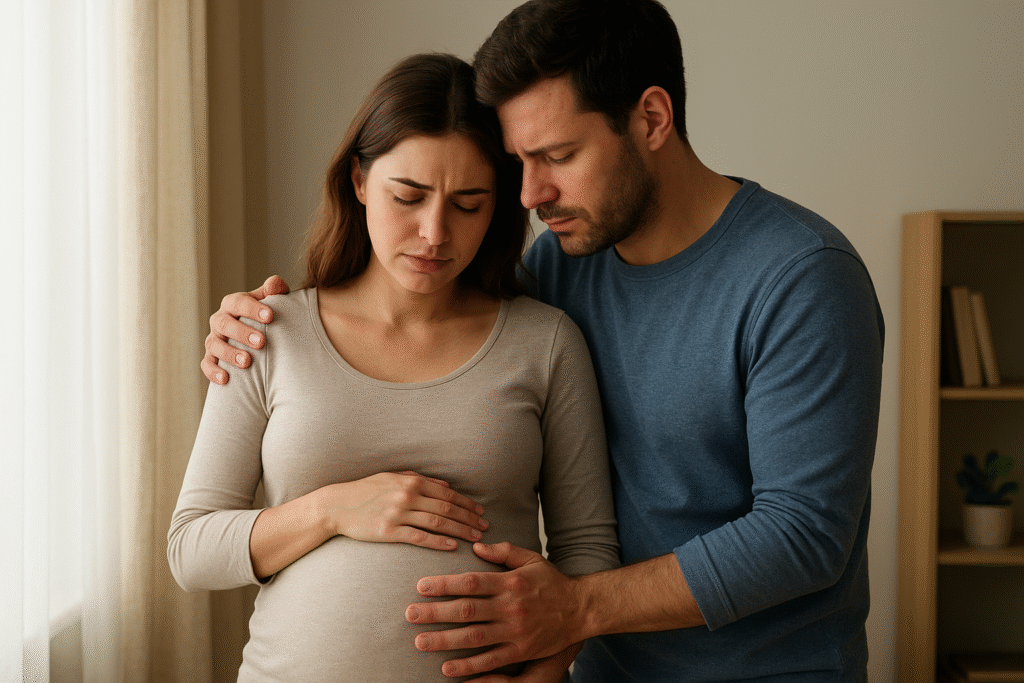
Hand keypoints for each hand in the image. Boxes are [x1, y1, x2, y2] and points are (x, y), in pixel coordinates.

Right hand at [203, 275, 289, 383]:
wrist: (257, 339)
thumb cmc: (266, 318)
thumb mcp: (270, 303)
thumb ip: (274, 292)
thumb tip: (277, 283)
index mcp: (233, 304)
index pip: (238, 302)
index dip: (252, 308)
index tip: (270, 316)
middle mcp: (220, 320)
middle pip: (224, 324)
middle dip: (242, 332)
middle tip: (262, 342)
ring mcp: (214, 340)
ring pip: (214, 345)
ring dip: (229, 353)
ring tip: (247, 362)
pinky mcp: (211, 358)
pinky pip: (206, 364)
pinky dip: (213, 371)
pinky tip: (226, 379)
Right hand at [328, 472, 488, 550]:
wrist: (337, 505)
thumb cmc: (366, 490)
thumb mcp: (393, 477)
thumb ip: (420, 479)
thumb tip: (445, 484)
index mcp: (411, 481)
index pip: (447, 493)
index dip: (467, 504)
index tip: (480, 513)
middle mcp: (408, 495)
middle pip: (447, 508)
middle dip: (469, 519)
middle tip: (485, 528)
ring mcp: (398, 513)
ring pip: (438, 523)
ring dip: (460, 531)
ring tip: (475, 538)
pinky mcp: (389, 531)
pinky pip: (419, 537)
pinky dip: (438, 542)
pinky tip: (452, 546)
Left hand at [406, 542, 583, 678]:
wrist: (580, 609)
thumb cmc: (551, 582)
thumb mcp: (531, 559)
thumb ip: (503, 552)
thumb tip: (476, 545)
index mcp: (510, 582)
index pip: (471, 582)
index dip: (444, 584)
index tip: (421, 586)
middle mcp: (510, 607)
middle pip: (466, 610)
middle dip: (435, 613)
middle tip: (409, 614)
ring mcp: (515, 631)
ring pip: (474, 637)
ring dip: (444, 641)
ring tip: (420, 641)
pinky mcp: (520, 651)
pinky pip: (490, 660)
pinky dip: (468, 666)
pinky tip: (447, 668)